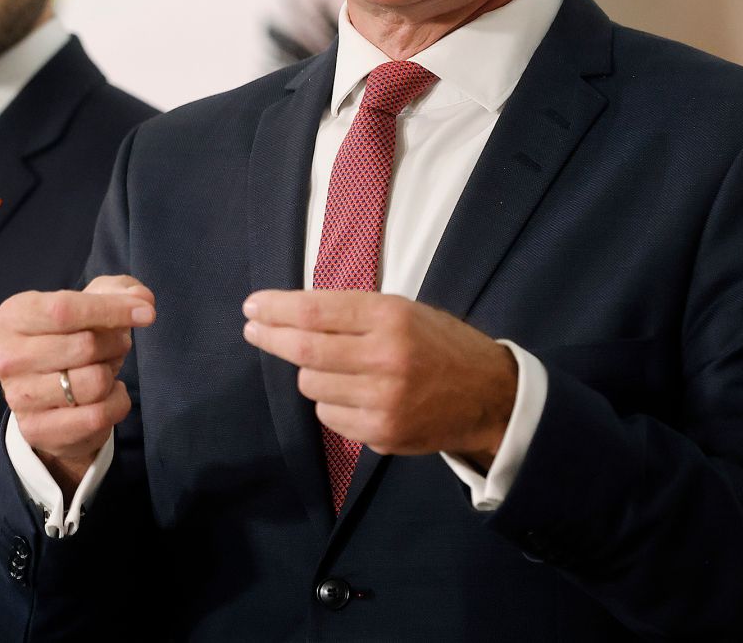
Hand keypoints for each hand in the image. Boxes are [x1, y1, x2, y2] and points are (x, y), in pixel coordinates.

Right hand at [0, 274, 154, 492]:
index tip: (147, 313)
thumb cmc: (72, 336)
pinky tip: (108, 395)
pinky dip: (117, 403)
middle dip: (116, 343)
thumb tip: (143, 300)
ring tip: (105, 369)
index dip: (111, 309)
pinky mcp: (36, 429)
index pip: (65, 309)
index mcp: (14, 315)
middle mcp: (8, 356)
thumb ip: (119, 291)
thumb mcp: (92, 302)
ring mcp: (18, 397)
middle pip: (85, 345)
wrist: (51, 395)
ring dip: (113, 373)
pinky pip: (97, 416)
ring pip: (94, 382)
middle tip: (116, 345)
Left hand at [241, 290, 515, 462]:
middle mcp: (385, 358)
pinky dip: (330, 404)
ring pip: (311, 387)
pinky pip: (329, 418)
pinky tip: (353, 395)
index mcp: (390, 317)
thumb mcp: (402, 312)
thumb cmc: (439, 344)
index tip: (253, 307)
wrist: (489, 396)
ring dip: (311, 375)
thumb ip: (352, 314)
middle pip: (305, 351)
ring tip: (337, 368)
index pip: (316, 311)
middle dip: (271, 338)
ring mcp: (383, 401)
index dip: (277, 309)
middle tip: (254, 330)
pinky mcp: (382, 434)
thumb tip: (290, 314)